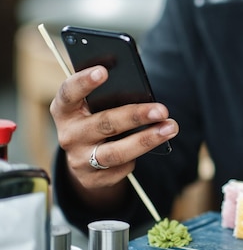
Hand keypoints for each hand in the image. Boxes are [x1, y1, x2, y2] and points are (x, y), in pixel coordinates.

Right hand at [50, 65, 178, 206]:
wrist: (84, 159)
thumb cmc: (96, 119)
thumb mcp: (93, 106)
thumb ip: (109, 96)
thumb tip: (142, 91)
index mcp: (65, 110)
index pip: (69, 93)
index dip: (84, 82)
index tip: (104, 71)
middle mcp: (69, 135)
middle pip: (104, 124)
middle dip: (136, 116)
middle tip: (162, 110)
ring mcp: (79, 159)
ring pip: (116, 152)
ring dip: (147, 140)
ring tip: (170, 128)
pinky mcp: (93, 179)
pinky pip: (123, 167)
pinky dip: (139, 156)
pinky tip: (152, 146)